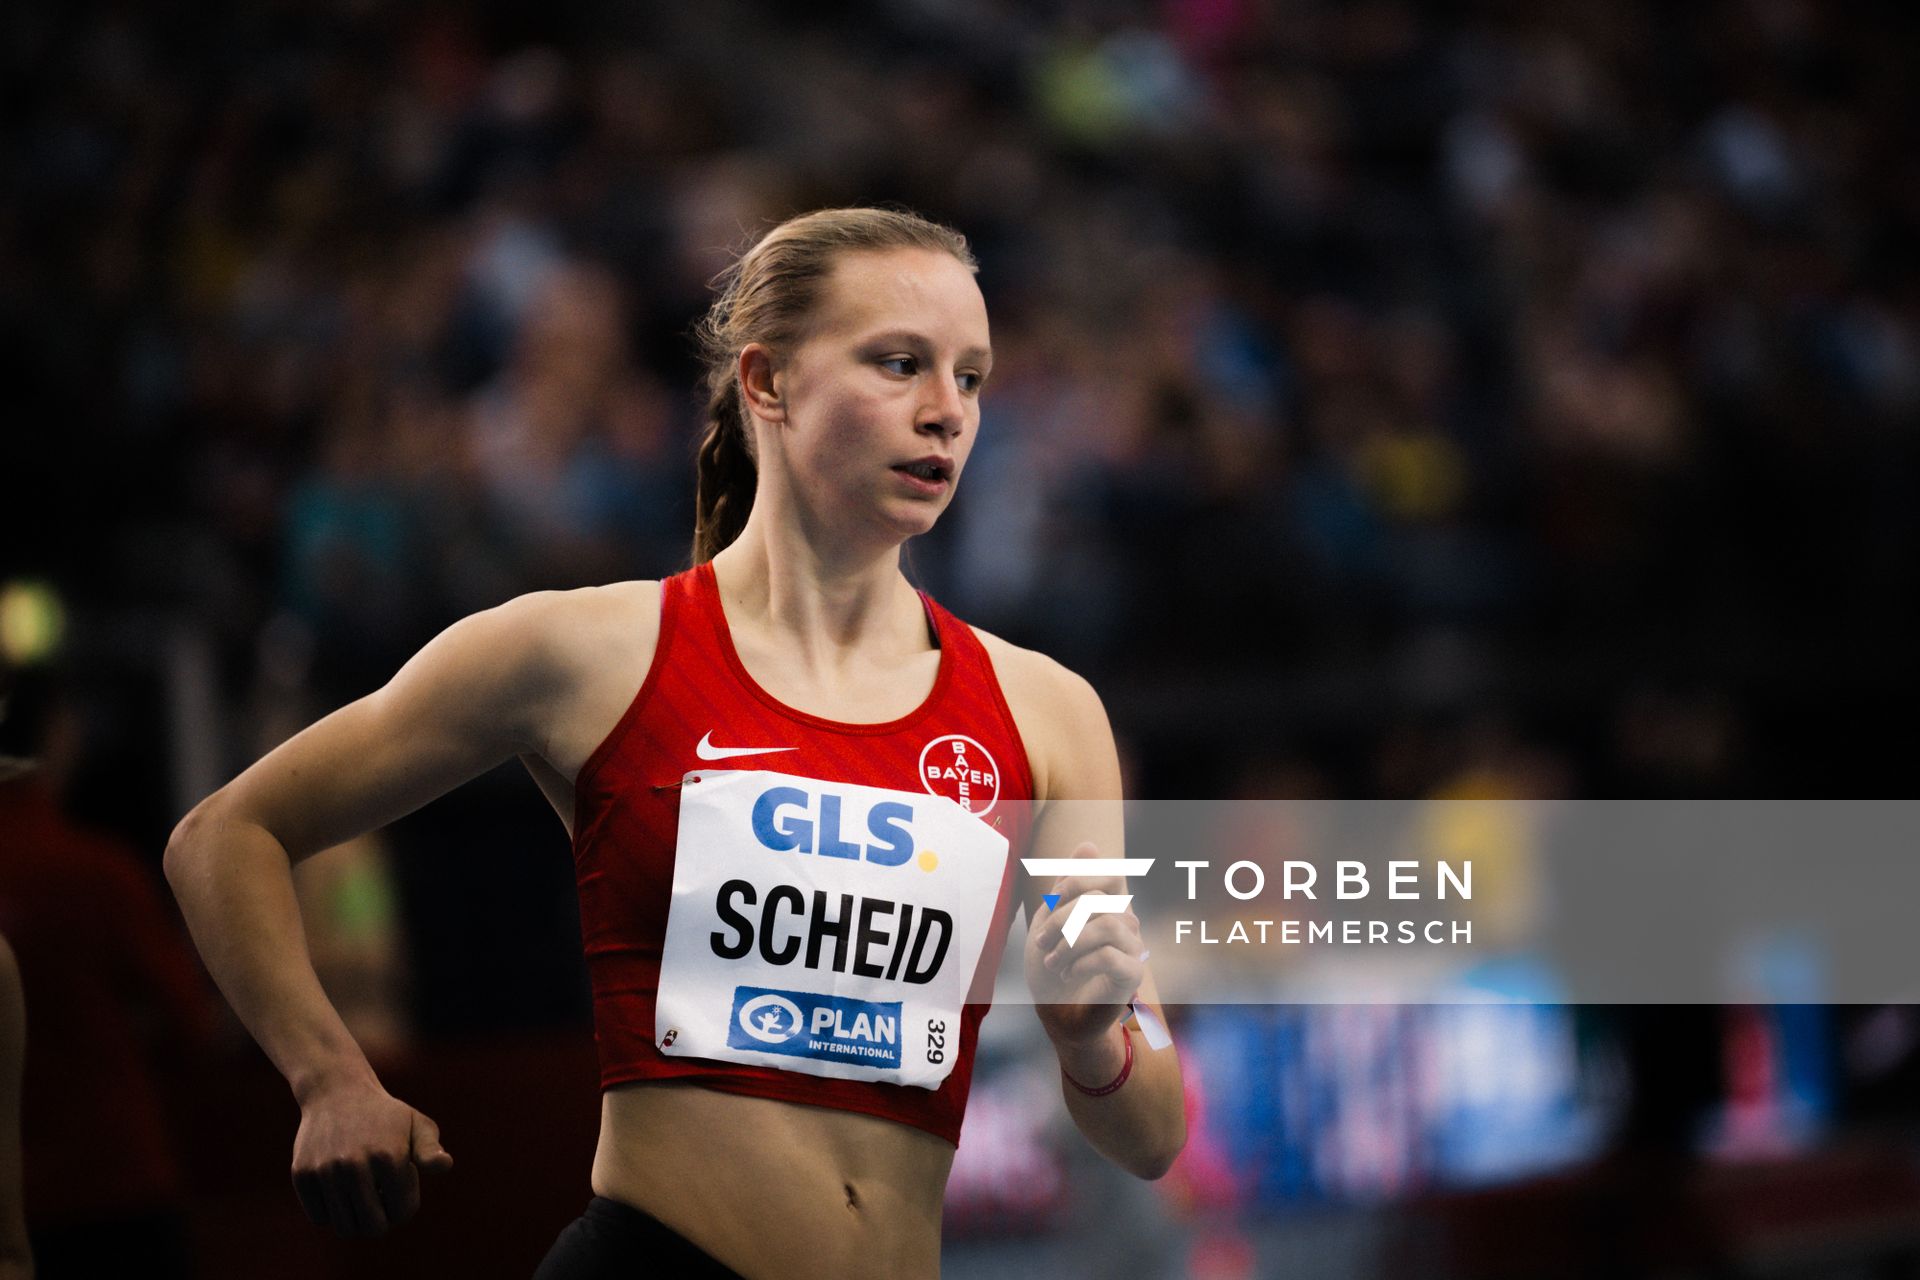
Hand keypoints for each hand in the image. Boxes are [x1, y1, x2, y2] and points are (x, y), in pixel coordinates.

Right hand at [291, 1074, 452, 1236]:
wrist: (336, 1091)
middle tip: (381, 1199)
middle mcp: (355, 1165)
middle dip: (383, 1220)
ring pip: (345, 1228)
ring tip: (363, 1193)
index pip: (402, 1213)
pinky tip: (340, 1189)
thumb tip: (443, 1166)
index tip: (399, 1185)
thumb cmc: (384, 1115)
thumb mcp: (416, 1124)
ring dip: (357, 1219)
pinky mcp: (302, 1174)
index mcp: (389, 1156)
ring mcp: (326, 1171)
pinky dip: (332, 1213)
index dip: (404, 1206)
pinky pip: (320, 1218)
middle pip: (373, 1228)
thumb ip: (430, 1151)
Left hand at [1024, 842, 1145, 1050]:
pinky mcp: (1133, 976)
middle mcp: (1127, 922)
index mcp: (1110, 905)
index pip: (1109, 874)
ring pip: (1107, 924)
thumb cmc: (1053, 969)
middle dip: (1060, 918)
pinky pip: (1110, 955)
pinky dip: (1080, 963)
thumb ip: (1068, 886)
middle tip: (1042, 943)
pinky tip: (1067, 974)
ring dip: (1069, 943)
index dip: (1074, 883)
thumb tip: (1089, 844)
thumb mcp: (1050, 921)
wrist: (1057, 1016)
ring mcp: (1133, 949)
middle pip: (1099, 899)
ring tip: (1053, 962)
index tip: (1048, 906)